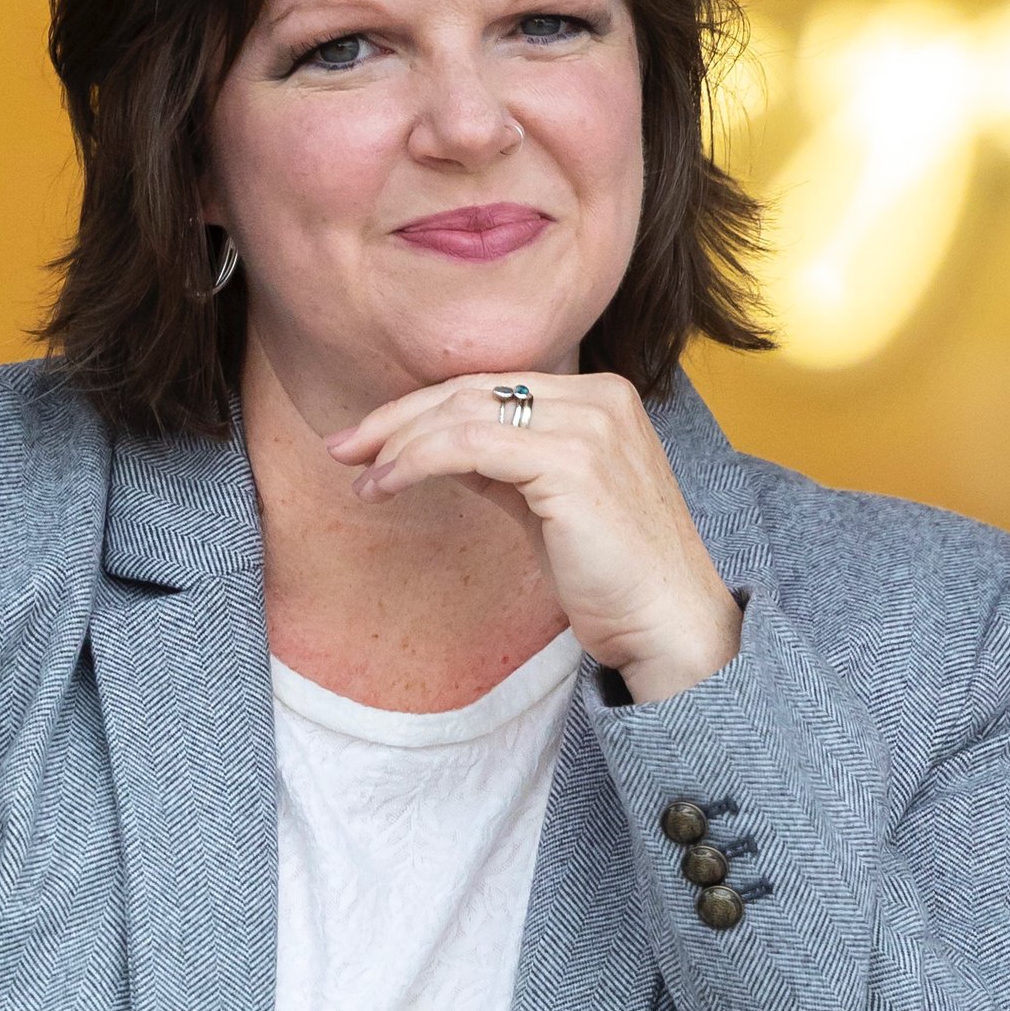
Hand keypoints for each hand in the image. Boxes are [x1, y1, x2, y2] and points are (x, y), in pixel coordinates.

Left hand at [326, 371, 741, 703]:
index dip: (424, 408)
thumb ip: (503, 465)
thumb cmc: (613, 576)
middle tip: (342, 446)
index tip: (370, 439)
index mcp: (601, 398)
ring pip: (464, 412)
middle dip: (397, 417)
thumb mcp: (549, 503)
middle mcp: (600, 398)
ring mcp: (590, 426)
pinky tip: (387, 484)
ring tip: (360, 475)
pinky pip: (468, 446)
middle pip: (472, 389)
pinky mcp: (571, 462)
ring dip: (399, 443)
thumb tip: (435, 449)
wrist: (668, 624)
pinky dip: (417, 461)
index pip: (492, 386)